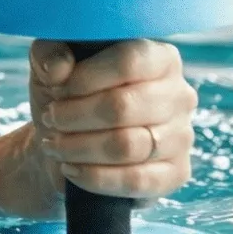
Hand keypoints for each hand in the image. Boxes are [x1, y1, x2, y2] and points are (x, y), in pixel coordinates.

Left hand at [22, 39, 196, 202]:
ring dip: (79, 147)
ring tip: (54, 144)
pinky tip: (71, 169)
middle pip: (124, 107)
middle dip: (75, 116)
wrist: (65, 145)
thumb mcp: (50, 65)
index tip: (55, 89)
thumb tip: (59, 69)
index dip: (85, 77)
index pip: (129, 61)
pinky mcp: (177, 173)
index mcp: (160, 57)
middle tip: (51, 119)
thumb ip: (50, 53)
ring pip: (128, 145)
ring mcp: (182, 136)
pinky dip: (95, 177)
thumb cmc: (66, 97)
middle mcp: (179, 94)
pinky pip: (137, 180)